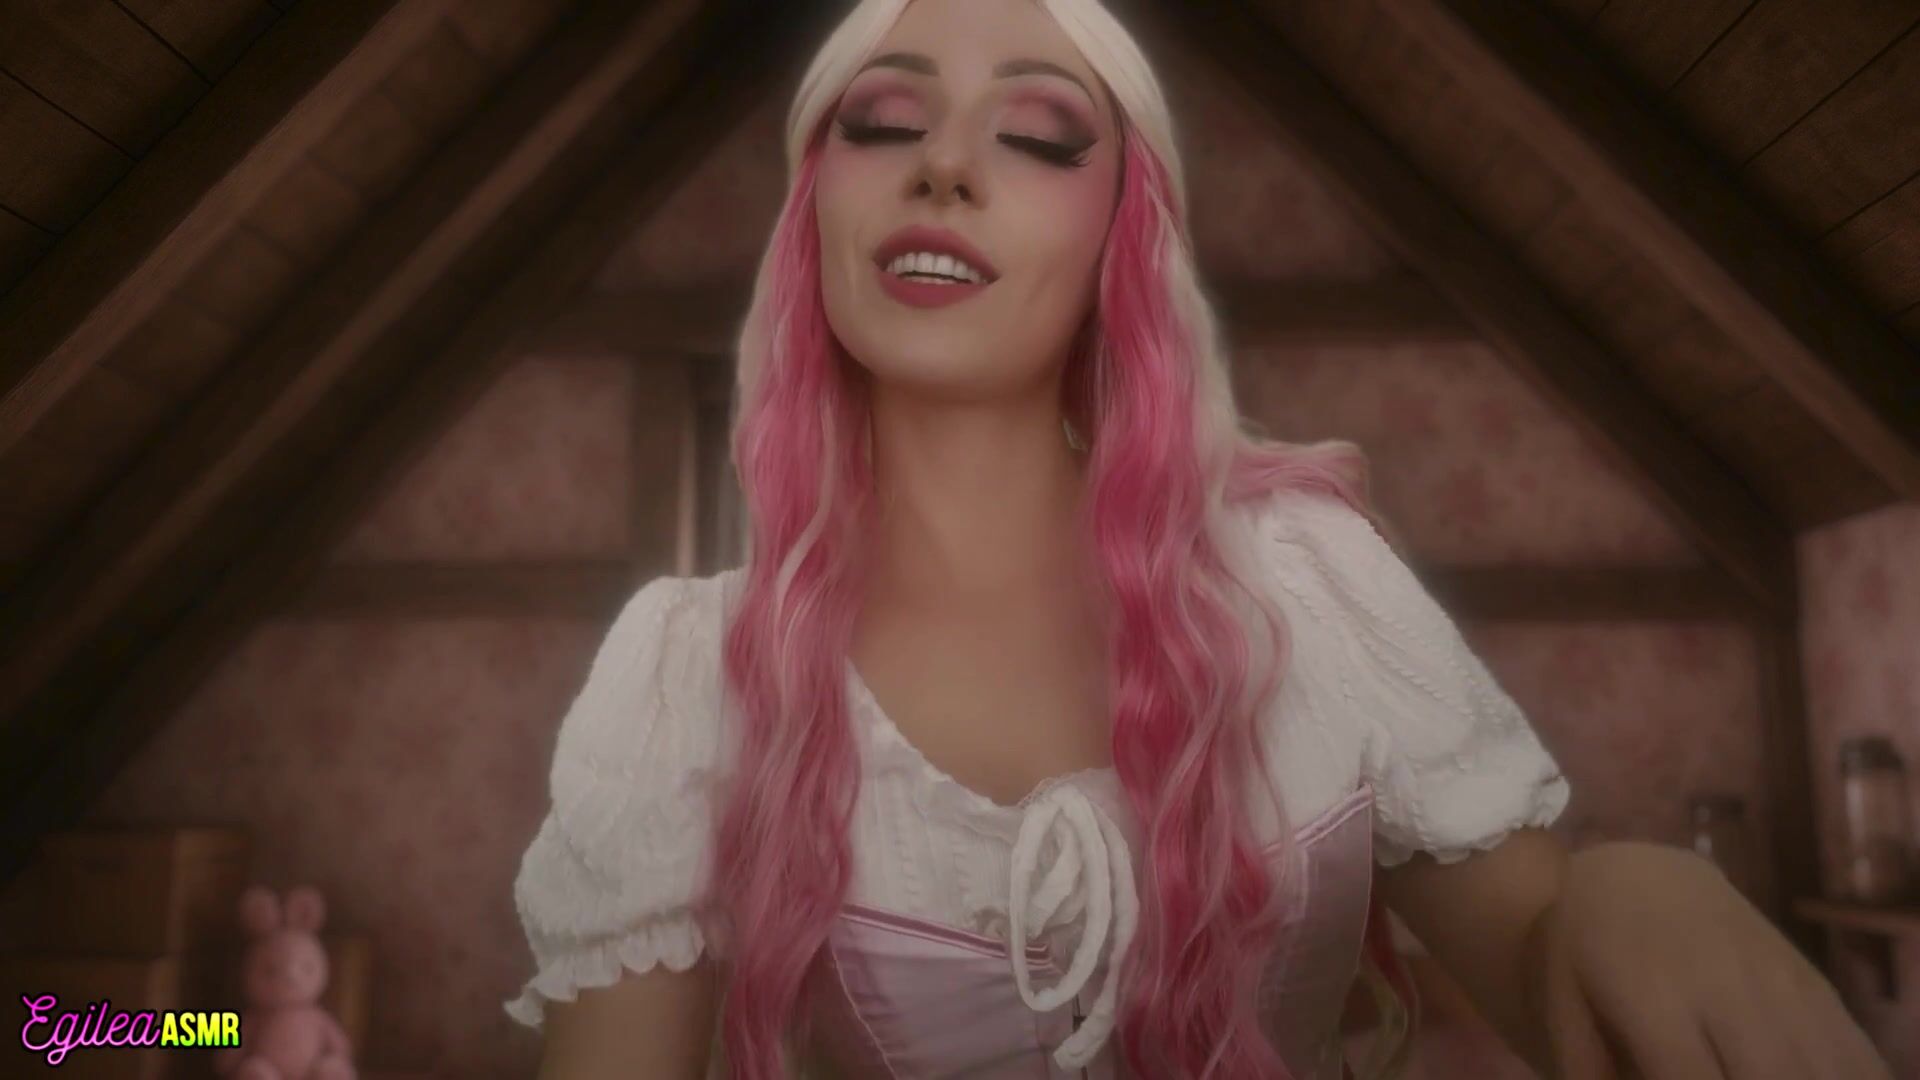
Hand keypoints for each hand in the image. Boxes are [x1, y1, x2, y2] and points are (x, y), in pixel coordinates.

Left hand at [1522, 841, 1890, 1079]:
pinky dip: (1845, 1077)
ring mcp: (1779, 984)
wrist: (1639, 875)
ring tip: (1758, 1074)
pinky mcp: (1814, 986)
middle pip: (1766, 1078)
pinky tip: (1814, 1077)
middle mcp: (1725, 988)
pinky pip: (1855, 1053)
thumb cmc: (1587, 948)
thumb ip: (1586, 1067)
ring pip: (1821, 1068)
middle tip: (1723, 1079)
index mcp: (1653, 996)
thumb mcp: (1562, 1000)